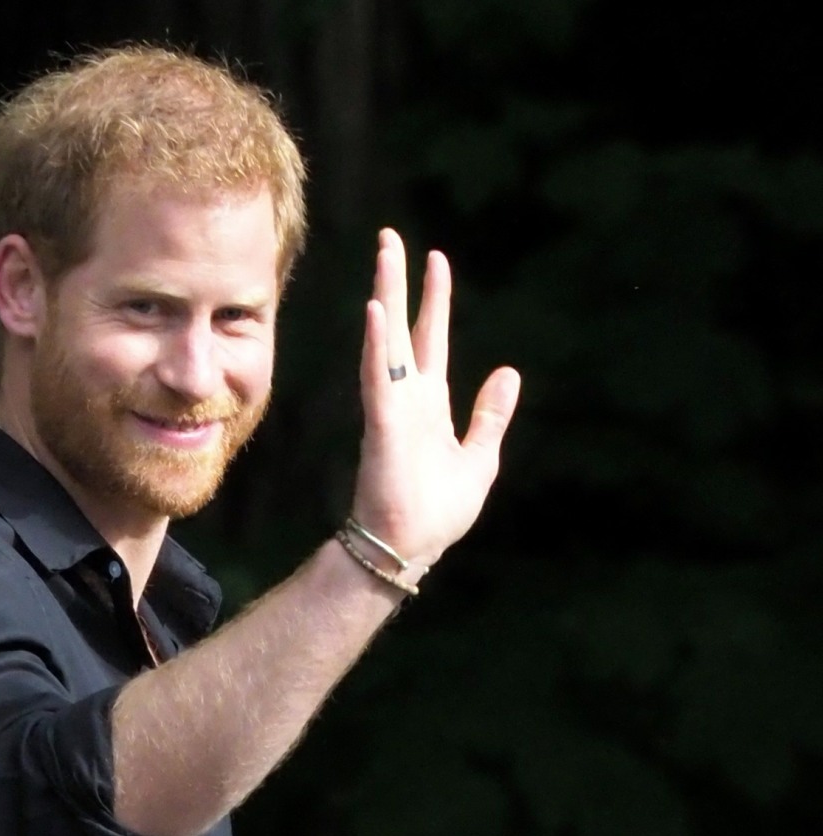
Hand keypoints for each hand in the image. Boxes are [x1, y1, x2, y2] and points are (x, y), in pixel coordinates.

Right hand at [349, 229, 520, 573]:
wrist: (411, 548)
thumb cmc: (439, 512)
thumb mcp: (480, 458)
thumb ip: (491, 415)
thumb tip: (508, 371)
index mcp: (431, 404)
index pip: (432, 339)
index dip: (434, 300)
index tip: (435, 260)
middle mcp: (408, 397)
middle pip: (402, 328)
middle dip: (397, 283)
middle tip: (390, 238)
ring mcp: (393, 408)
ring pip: (387, 341)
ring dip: (385, 297)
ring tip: (385, 256)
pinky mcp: (383, 425)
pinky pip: (378, 377)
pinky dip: (377, 345)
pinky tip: (376, 312)